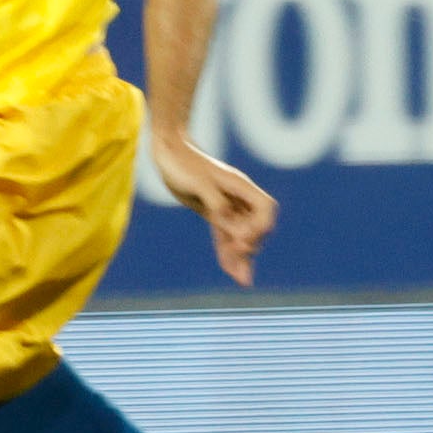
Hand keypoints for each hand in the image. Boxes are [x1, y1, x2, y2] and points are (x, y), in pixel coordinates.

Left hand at [156, 132, 274, 284]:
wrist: (167, 151)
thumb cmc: (182, 162)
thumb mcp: (199, 184)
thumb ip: (218, 206)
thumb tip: (235, 230)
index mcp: (240, 186)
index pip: (265, 209)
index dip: (259, 227)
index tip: (242, 238)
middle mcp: (237, 197)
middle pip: (257, 226)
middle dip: (250, 243)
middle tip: (236, 255)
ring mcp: (226, 205)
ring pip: (240, 234)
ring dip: (241, 255)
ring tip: (242, 280)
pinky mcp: (213, 212)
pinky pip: (224, 235)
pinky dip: (227, 251)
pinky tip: (230, 269)